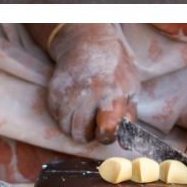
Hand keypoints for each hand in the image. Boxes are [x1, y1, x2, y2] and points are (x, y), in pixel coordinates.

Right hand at [46, 25, 138, 144]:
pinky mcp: (54, 91)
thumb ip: (128, 115)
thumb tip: (126, 143)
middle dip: (87, 134)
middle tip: (92, 124)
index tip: (107, 131)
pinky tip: (73, 105)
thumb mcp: (131, 87)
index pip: (107, 129)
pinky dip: (63, 116)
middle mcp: (91, 93)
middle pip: (81, 133)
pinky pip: (56, 116)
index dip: (106, 135)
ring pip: (66, 128)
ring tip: (83, 116)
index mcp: (114, 94)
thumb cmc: (114, 68)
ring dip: (73, 128)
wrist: (88, 43)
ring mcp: (70, 92)